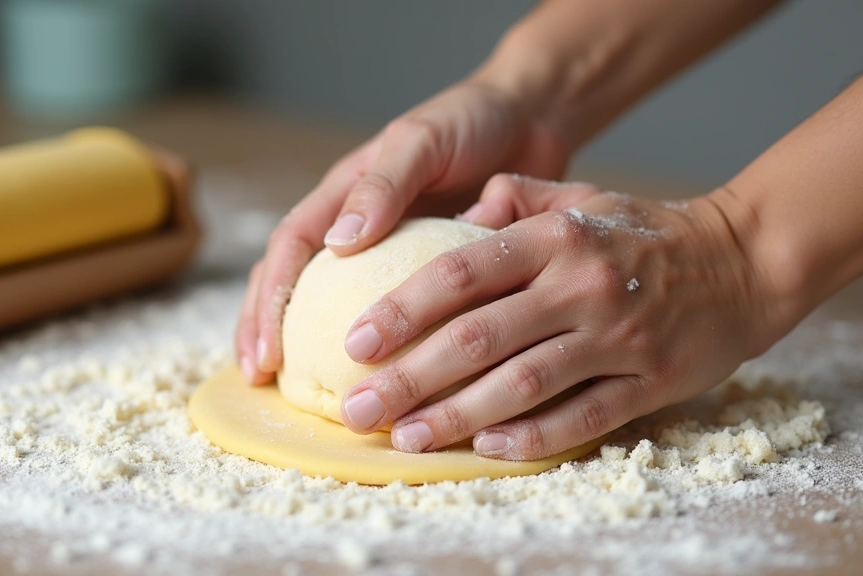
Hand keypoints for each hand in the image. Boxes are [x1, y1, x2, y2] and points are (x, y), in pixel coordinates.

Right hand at [236, 77, 570, 384]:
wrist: (527, 119)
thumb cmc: (469, 121)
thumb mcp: (423, 141)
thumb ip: (384, 184)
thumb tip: (339, 241)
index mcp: (343, 192)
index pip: (289, 247)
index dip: (269, 300)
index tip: (266, 353)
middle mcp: (354, 226)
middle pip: (292, 279)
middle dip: (265, 327)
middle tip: (259, 377)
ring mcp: (387, 250)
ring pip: (331, 300)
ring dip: (306, 342)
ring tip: (292, 388)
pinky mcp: (426, 270)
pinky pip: (393, 310)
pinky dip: (377, 344)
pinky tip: (377, 379)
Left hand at [339, 176, 767, 459]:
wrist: (743, 261)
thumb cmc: (643, 231)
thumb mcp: (582, 196)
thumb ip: (518, 196)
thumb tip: (463, 203)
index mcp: (555, 237)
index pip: (461, 272)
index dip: (402, 308)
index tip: (355, 340)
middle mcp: (580, 286)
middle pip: (477, 338)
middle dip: (409, 377)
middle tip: (359, 408)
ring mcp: (616, 338)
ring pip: (521, 385)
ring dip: (456, 416)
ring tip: (404, 436)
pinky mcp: (649, 381)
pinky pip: (581, 416)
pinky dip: (532, 436)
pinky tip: (485, 447)